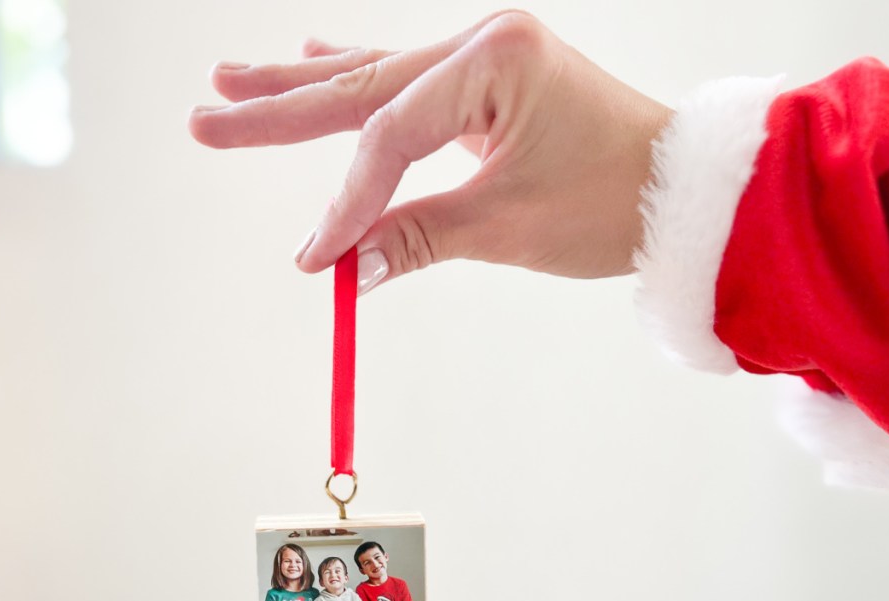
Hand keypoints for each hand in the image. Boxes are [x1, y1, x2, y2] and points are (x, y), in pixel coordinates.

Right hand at [189, 11, 671, 290]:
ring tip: (233, 81)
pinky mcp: (488, 80)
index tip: (313, 260)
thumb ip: (417, 238)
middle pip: (361, 87)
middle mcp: (483, 44)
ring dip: (304, 86)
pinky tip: (314, 56)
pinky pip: (406, 82)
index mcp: (493, 61)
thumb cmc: (614, 200)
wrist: (682, 192)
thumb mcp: (509, 226)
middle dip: (280, 109)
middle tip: (206, 117)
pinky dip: (359, 83)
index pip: (389, 137)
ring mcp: (485, 56)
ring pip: (374, 77)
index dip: (345, 201)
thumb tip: (343, 269)